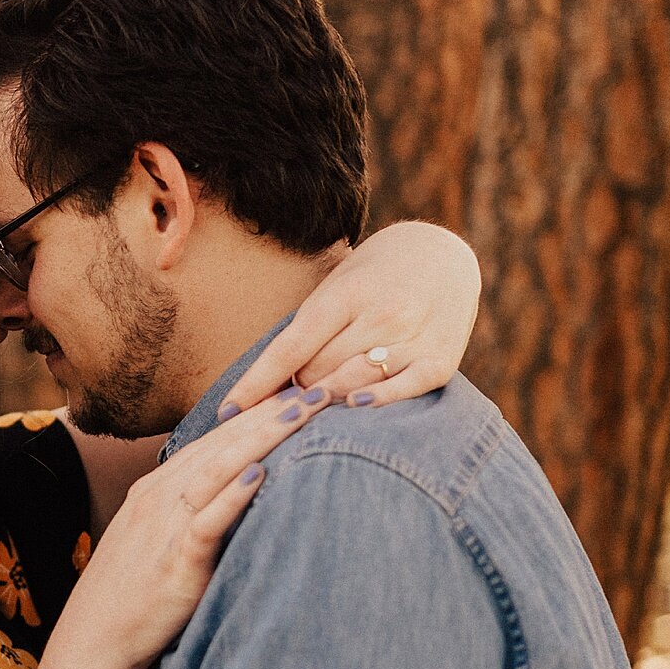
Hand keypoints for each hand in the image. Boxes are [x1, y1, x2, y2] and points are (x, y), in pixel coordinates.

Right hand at [39, 387, 321, 668]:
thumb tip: (239, 499)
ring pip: (218, 469)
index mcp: (157, 490)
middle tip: (317, 386)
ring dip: (262, 437)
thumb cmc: (133, 599)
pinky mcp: (174, 562)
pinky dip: (232, 495)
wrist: (95, 642)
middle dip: (271, 412)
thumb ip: (193, 516)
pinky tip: (259, 473)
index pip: (214, 439)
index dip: (257, 412)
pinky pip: (206, 521)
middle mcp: (159, 497)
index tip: (297, 390)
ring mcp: (164, 527)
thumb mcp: (160, 543)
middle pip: (222, 443)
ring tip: (303, 412)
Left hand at [225, 222, 480, 410]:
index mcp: (346, 293)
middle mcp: (382, 313)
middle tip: (289, 398)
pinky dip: (375, 402)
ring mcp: (413, 336)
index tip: (226, 413)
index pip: (289, 348)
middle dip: (296, 389)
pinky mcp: (441, 360)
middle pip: (318, 372)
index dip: (255, 384)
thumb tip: (265, 389)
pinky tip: (355, 407)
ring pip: (352, 384)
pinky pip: (401, 392)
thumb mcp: (335, 289)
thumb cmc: (372, 279)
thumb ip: (306, 333)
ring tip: (314, 406)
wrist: (442, 256)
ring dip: (326, 400)